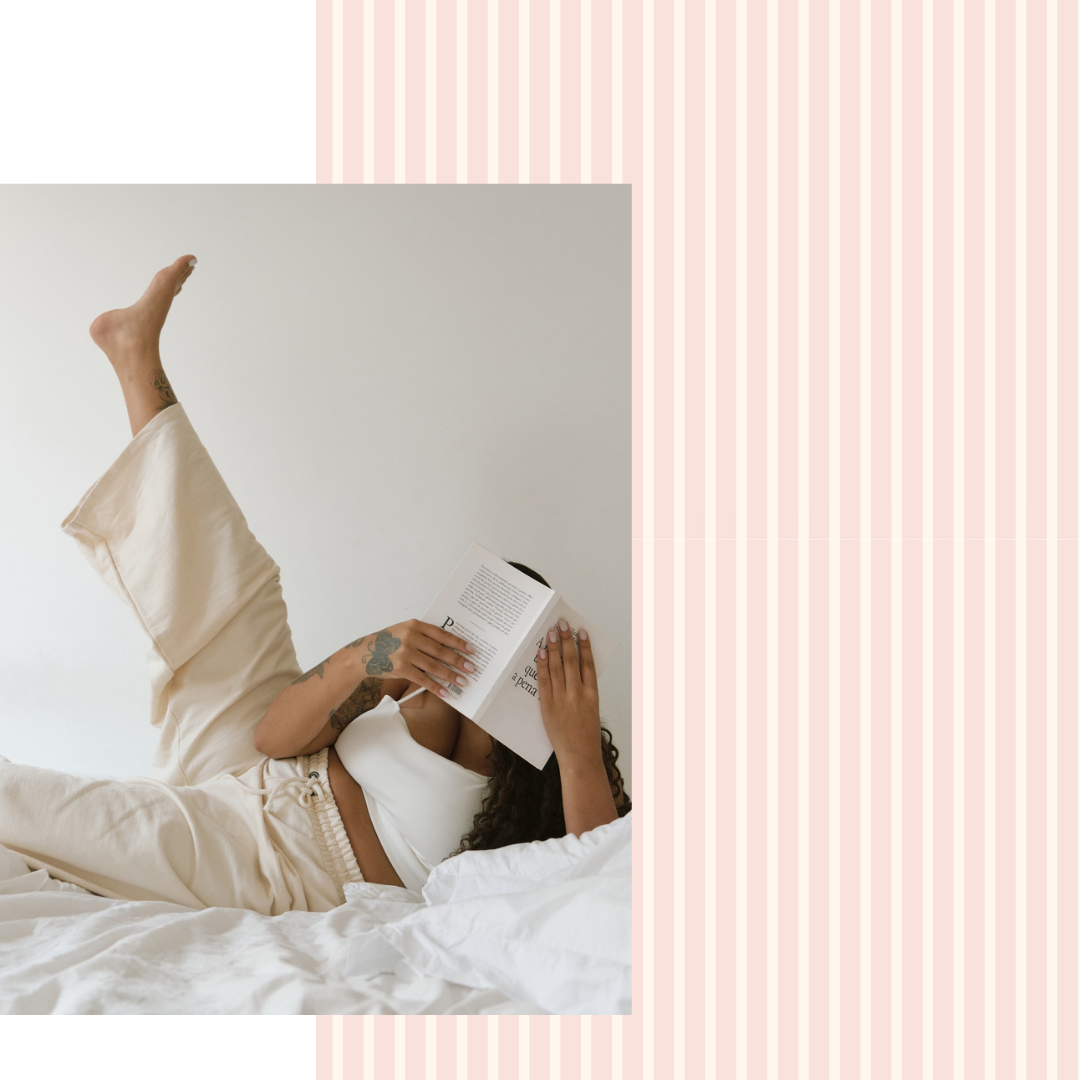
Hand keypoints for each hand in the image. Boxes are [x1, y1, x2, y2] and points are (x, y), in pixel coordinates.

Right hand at [355, 620, 475, 698]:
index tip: (471, 649)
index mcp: (414, 625)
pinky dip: (436, 687)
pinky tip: (446, 692)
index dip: (458, 643)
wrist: (363, 653)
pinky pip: (423, 679)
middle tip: (471, 668)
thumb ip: (423, 636)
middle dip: (459, 661)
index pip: (442, 634)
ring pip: (434, 666)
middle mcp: (411, 637)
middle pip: (440, 651)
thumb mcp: (404, 631)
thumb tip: (449, 648)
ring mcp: (405, 653)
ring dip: (451, 675)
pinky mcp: (401, 668)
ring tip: (463, 681)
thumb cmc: (387, 642)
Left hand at [536, 620, 601, 763]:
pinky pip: (544, 682)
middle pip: (571, 661)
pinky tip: (542, 653)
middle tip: (561, 624)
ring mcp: (562, 700)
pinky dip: (543, 666)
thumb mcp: (591, 708)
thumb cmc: (586, 733)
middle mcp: (578, 694)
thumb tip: (574, 665)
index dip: (584, 645)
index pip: (588, 663)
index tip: (580, 631)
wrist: (579, 756)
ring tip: (550, 633)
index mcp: (592, 694)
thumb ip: (584, 688)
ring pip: (557, 668)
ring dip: (553, 648)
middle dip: (566, 640)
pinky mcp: (548, 707)